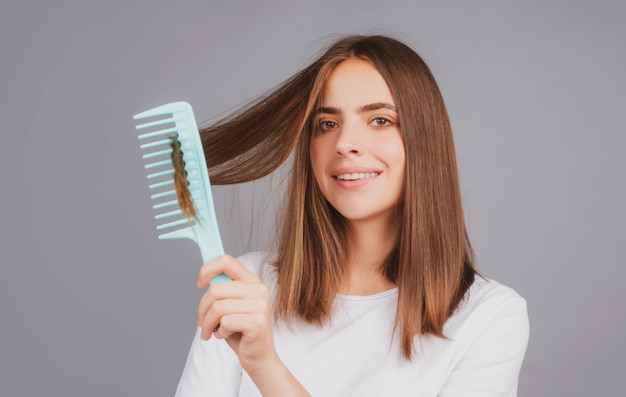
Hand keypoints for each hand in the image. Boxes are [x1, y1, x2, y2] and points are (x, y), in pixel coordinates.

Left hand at [197, 255, 277, 375]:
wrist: (259, 356)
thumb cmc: (241, 331)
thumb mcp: (230, 306)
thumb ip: (223, 290)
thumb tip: (206, 279)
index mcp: (252, 281)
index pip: (226, 261)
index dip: (207, 269)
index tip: (200, 283)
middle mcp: (259, 289)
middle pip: (215, 289)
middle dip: (202, 309)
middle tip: (203, 322)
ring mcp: (260, 305)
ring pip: (217, 307)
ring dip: (208, 323)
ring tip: (212, 331)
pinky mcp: (257, 321)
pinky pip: (225, 322)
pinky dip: (219, 332)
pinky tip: (225, 335)